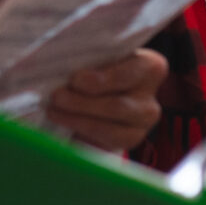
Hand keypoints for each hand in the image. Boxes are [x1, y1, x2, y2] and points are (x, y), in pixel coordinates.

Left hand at [48, 47, 169, 151]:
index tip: (75, 80)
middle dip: (82, 103)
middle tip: (57, 97)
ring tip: (54, 112)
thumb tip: (61, 67)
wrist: (102, 93)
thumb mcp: (98, 58)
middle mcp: (151, 100)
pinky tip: (63, 127)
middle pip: (117, 106)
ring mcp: (141, 127)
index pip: (127, 75)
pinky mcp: (126, 145)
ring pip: (111, 131)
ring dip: (77, 121)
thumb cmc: (99, 68)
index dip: (100, 80)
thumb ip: (88, 61)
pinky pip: (104, 147)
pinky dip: (80, 138)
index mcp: (150, 68)